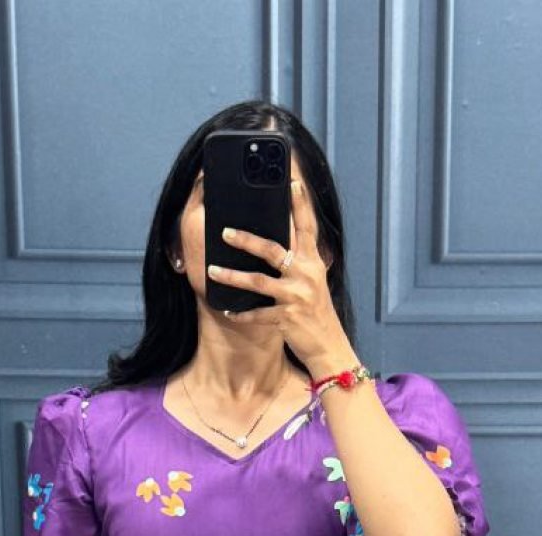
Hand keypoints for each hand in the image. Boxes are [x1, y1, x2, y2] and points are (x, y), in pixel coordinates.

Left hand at [205, 177, 351, 371]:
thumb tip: (277, 242)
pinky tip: (227, 309)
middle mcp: (306, 275)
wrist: (329, 347)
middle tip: (225, 231)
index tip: (292, 182)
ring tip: (212, 270)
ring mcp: (296, 297)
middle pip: (273, 250)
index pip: (307, 227)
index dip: (300, 204)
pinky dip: (241, 312)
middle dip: (247, 239)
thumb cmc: (317, 312)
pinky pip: (257, 314)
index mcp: (313, 262)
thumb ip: (299, 261)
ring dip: (232, 276)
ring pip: (258, 281)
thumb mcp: (313, 281)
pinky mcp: (286, 318)